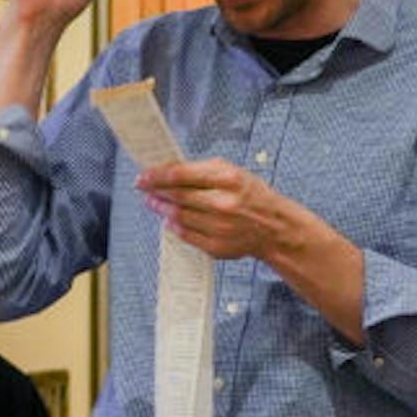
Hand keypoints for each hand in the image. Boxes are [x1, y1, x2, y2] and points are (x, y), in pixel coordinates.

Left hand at [140, 159, 294, 260]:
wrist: (273, 227)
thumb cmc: (251, 195)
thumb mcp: (232, 172)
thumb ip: (201, 170)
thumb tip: (167, 171)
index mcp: (228, 179)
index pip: (180, 175)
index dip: (156, 176)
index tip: (143, 177)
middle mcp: (223, 204)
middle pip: (176, 197)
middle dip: (156, 192)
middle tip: (145, 189)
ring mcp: (220, 227)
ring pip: (178, 217)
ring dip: (162, 209)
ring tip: (155, 203)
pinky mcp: (217, 246)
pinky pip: (186, 235)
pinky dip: (174, 226)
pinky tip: (171, 220)